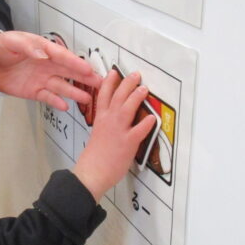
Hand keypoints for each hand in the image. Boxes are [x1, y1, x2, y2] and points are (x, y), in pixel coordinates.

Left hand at [0, 30, 101, 110]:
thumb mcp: (11, 42)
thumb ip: (27, 46)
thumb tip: (43, 53)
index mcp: (44, 49)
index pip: (63, 57)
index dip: (75, 63)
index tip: (88, 69)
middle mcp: (47, 64)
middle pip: (69, 72)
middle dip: (85, 77)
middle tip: (100, 83)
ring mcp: (41, 78)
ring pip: (62, 86)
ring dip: (75, 92)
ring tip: (88, 98)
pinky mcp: (34, 91)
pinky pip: (48, 97)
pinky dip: (57, 102)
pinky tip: (66, 106)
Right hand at [72, 70, 156, 200]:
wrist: (92, 172)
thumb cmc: (94, 157)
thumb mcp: (98, 134)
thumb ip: (106, 124)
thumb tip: (115, 120)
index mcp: (100, 119)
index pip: (103, 95)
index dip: (109, 82)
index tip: (115, 72)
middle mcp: (108, 121)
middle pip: (118, 96)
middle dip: (127, 83)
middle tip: (136, 74)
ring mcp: (118, 131)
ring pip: (127, 108)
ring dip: (136, 97)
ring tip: (144, 88)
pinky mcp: (127, 143)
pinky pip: (139, 131)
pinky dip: (146, 124)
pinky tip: (152, 117)